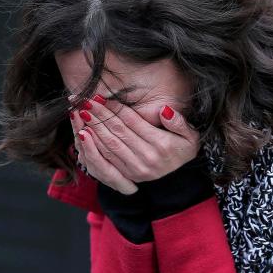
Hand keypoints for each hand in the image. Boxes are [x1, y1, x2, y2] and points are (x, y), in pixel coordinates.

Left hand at [68, 93, 200, 195]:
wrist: (181, 176)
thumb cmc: (183, 148)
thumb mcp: (190, 135)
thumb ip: (178, 122)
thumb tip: (163, 110)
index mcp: (161, 145)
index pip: (132, 121)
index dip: (115, 108)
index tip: (101, 95)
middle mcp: (147, 158)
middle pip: (118, 131)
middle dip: (100, 114)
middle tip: (85, 100)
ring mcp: (137, 169)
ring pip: (110, 144)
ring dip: (94, 127)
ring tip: (82, 111)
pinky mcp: (128, 176)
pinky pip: (108, 158)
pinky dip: (95, 144)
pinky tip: (85, 131)